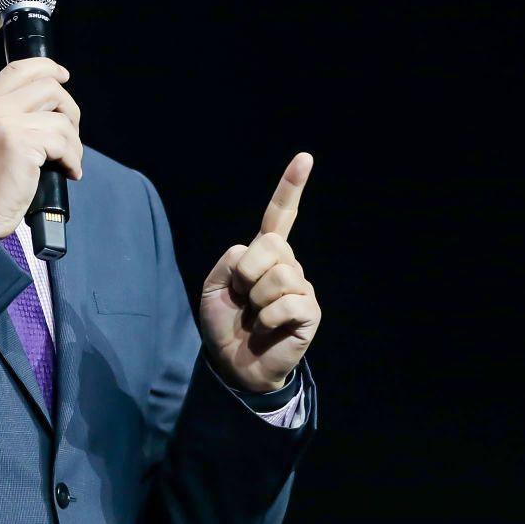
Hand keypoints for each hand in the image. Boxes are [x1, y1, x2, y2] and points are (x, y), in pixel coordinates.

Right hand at [0, 57, 83, 239]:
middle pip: (49, 87)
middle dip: (69, 109)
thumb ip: (1, 118)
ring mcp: (8, 124)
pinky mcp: (23, 145)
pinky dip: (73, 159)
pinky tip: (69, 172)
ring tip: (68, 162)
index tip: (63, 76)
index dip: (47, 68)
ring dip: (74, 143)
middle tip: (70, 135)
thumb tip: (43, 110)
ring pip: (62, 119)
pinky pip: (63, 143)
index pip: (19, 69)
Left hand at [197, 153, 319, 393]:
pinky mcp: (310, 312)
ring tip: (256, 316)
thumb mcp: (213, 288)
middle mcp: (288, 265)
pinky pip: (287, 303)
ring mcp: (302, 287)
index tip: (305, 158)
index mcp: (264, 254)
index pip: (280, 215)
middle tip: (243, 298)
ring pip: (278, 275)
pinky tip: (267, 328)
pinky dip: (267, 318)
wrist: (234, 365)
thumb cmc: (224, 326)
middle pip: (270, 245)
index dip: (291, 187)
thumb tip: (251, 251)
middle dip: (247, 272)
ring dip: (256, 300)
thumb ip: (227, 262)